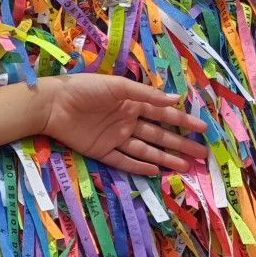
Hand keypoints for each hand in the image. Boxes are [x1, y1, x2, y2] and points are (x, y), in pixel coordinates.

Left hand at [41, 73, 208, 175]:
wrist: (52, 104)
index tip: (203, 129)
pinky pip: (123, 160)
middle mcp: (127, 121)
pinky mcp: (101, 150)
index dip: (183, 121)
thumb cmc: (84, 89)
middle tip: (202, 155)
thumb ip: (145, 94)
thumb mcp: (117, 86)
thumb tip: (176, 99)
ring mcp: (115, 137)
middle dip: (180, 144)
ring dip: (165, 158)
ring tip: (186, 167)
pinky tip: (156, 170)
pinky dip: (139, 165)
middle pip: (159, 135)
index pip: (163, 115)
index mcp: (132, 103)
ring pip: (145, 150)